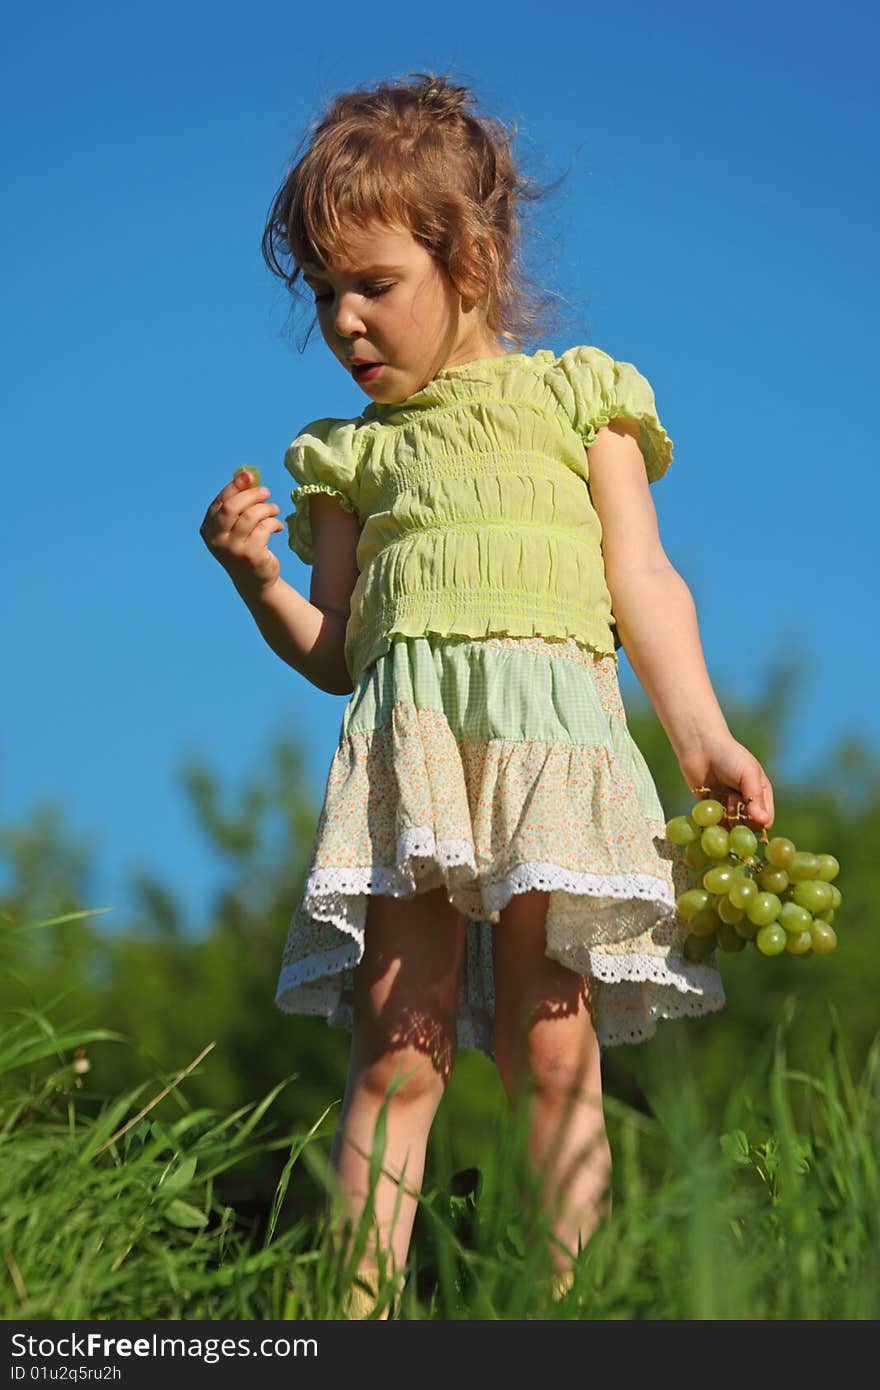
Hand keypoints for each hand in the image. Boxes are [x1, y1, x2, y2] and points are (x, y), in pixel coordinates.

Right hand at [200, 470, 285, 595]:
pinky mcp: (250, 556)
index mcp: (208, 530)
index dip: (235, 486)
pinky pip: (265, 528)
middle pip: (231, 507)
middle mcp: (216, 540)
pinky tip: (278, 526)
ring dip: (266, 508)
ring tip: (274, 509)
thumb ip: (238, 503)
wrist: (254, 580)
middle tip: (266, 492)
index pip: (220, 502)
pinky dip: (274, 522)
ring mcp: (232, 550)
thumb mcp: (235, 526)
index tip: (249, 476)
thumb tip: (247, 475)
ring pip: (251, 516)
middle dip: (251, 495)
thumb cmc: (245, 546)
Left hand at [678, 736, 774, 830]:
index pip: (765, 821)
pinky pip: (713, 825)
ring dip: (726, 819)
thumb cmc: (729, 756)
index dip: (758, 823)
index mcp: (761, 795)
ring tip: (722, 798)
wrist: (700, 746)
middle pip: (747, 827)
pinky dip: (712, 823)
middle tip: (733, 799)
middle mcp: (745, 804)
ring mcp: (726, 808)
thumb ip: (756, 798)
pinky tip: (711, 807)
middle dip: (741, 818)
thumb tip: (764, 823)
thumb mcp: (748, 774)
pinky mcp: (709, 809)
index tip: (748, 813)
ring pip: (730, 828)